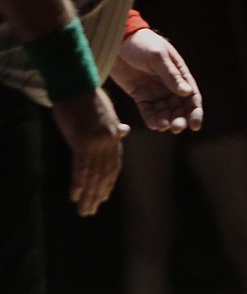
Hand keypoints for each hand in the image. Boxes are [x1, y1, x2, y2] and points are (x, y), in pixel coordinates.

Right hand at [50, 88, 128, 215]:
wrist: (76, 83)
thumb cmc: (87, 95)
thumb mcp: (105, 112)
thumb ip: (113, 126)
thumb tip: (124, 130)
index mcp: (113, 138)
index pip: (112, 166)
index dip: (108, 182)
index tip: (102, 196)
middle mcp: (108, 144)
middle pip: (104, 175)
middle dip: (97, 194)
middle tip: (91, 211)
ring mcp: (97, 144)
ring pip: (93, 176)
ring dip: (88, 195)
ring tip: (84, 210)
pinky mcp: (83, 143)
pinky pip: (81, 168)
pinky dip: (79, 184)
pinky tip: (76, 196)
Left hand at [110, 28, 202, 132]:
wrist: (115, 39)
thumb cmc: (140, 43)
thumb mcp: (157, 57)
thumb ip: (171, 75)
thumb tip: (187, 93)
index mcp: (180, 75)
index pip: (192, 97)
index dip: (195, 112)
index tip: (195, 126)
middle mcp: (170, 86)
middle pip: (180, 109)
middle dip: (180, 120)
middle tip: (176, 128)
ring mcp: (156, 92)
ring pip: (165, 113)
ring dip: (166, 122)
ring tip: (162, 126)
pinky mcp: (141, 96)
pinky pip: (149, 112)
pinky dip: (152, 120)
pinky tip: (153, 125)